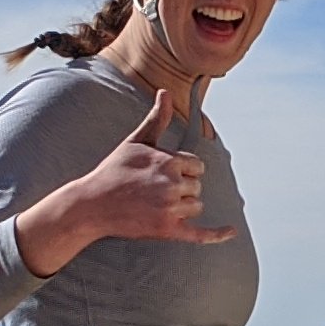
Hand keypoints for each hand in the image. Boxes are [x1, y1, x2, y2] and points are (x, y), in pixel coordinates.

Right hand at [16, 83, 236, 273]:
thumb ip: (157, 118)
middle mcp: (172, 184)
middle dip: (181, 188)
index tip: (161, 174)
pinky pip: (200, 234)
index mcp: (169, 161)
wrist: (92, 204)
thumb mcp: (136, 141)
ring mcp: (170, 209)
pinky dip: (217, 234)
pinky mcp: (167, 230)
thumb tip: (165, 91)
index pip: (196, 166)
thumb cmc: (113, 170)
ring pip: (196, 206)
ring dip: (182, 207)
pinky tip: (232, 231)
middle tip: (153, 190)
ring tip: (155, 205)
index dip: (182, 170)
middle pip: (197, 186)